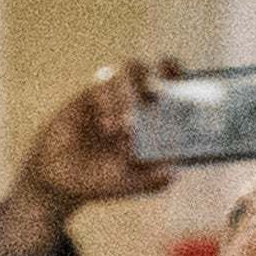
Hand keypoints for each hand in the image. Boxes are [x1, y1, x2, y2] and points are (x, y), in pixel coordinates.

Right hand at [0, 59, 181, 255]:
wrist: (61, 177)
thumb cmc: (103, 180)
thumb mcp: (133, 184)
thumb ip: (154, 179)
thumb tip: (174, 170)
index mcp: (157, 123)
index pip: (177, 93)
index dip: (187, 81)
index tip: (194, 84)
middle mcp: (139, 105)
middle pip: (155, 70)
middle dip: (163, 70)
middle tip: (162, 87)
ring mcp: (114, 97)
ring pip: (128, 72)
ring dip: (130, 96)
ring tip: (126, 128)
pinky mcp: (91, 95)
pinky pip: (103, 85)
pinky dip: (109, 103)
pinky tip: (108, 128)